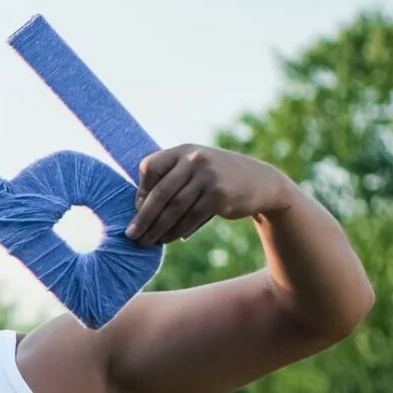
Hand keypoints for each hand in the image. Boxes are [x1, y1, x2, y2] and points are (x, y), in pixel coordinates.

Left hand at [128, 146, 292, 248]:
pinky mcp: (219, 195)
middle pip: (160, 192)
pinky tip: (169, 239)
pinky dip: (176, 231)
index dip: (141, 190)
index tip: (138, 208)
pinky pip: (190, 218)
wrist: (261, 183)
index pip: (150, 167)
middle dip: (143, 217)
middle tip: (131, 235)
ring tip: (147, 241)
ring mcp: (208, 176)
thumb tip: (138, 210)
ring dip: (158, 229)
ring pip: (174, 208)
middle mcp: (195, 159)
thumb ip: (169, 181)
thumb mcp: (194, 170)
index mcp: (184, 151)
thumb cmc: (216, 180)